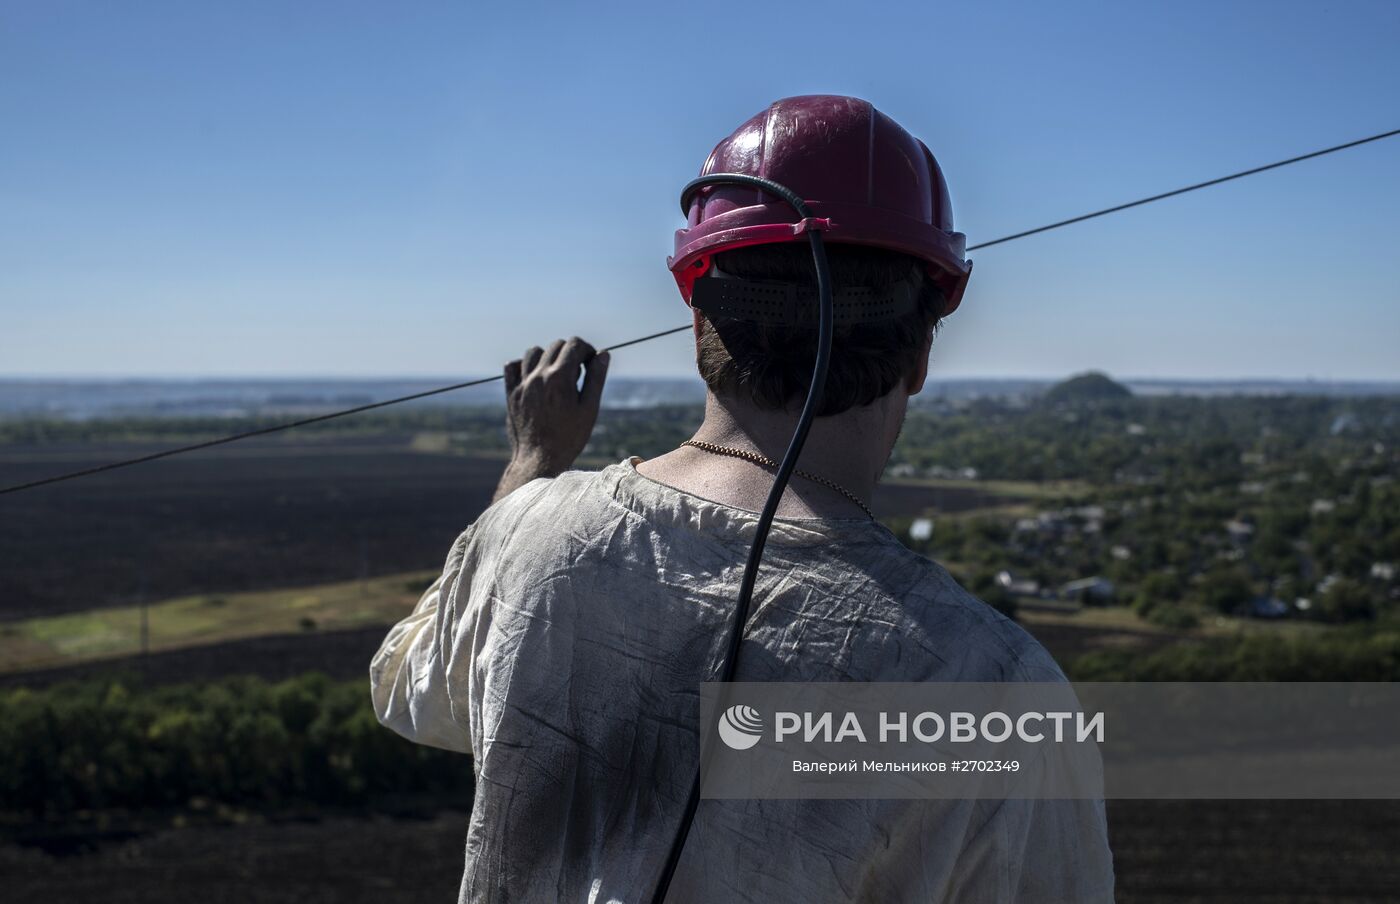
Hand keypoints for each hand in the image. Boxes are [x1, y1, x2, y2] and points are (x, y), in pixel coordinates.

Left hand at [493, 337, 609, 500]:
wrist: (539, 460)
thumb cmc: (569, 437)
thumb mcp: (589, 408)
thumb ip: (595, 378)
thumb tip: (602, 354)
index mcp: (559, 378)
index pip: (574, 344)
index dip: (586, 349)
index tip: (590, 362)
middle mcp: (538, 376)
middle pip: (556, 345)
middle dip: (571, 352)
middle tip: (578, 372)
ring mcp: (522, 384)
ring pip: (534, 351)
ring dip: (548, 356)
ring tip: (557, 373)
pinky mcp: (511, 394)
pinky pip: (512, 365)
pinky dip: (524, 365)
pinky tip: (535, 376)